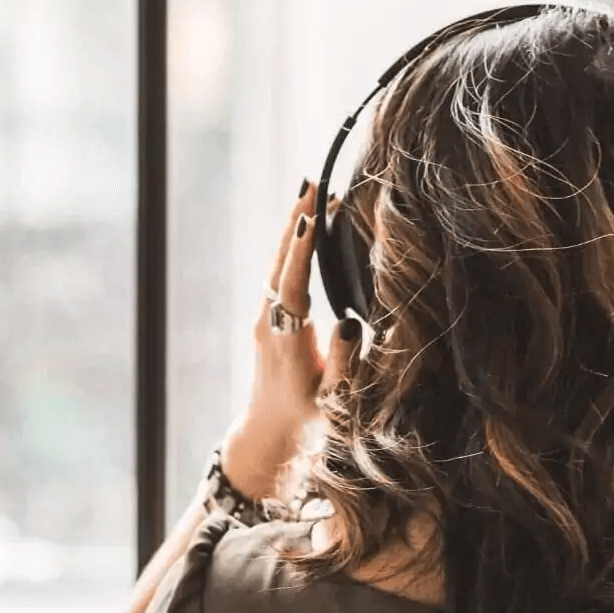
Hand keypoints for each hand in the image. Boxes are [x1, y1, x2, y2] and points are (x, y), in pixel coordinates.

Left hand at [221, 181, 360, 499]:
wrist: (269, 430)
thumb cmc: (308, 417)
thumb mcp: (334, 398)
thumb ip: (344, 363)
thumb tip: (348, 323)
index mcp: (286, 339)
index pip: (293, 284)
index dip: (301, 250)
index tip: (311, 215)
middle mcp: (269, 322)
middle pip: (280, 262)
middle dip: (296, 220)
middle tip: (311, 182)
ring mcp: (265, 317)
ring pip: (277, 263)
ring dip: (293, 226)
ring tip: (309, 190)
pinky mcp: (268, 316)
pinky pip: (279, 272)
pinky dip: (292, 244)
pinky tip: (304, 225)